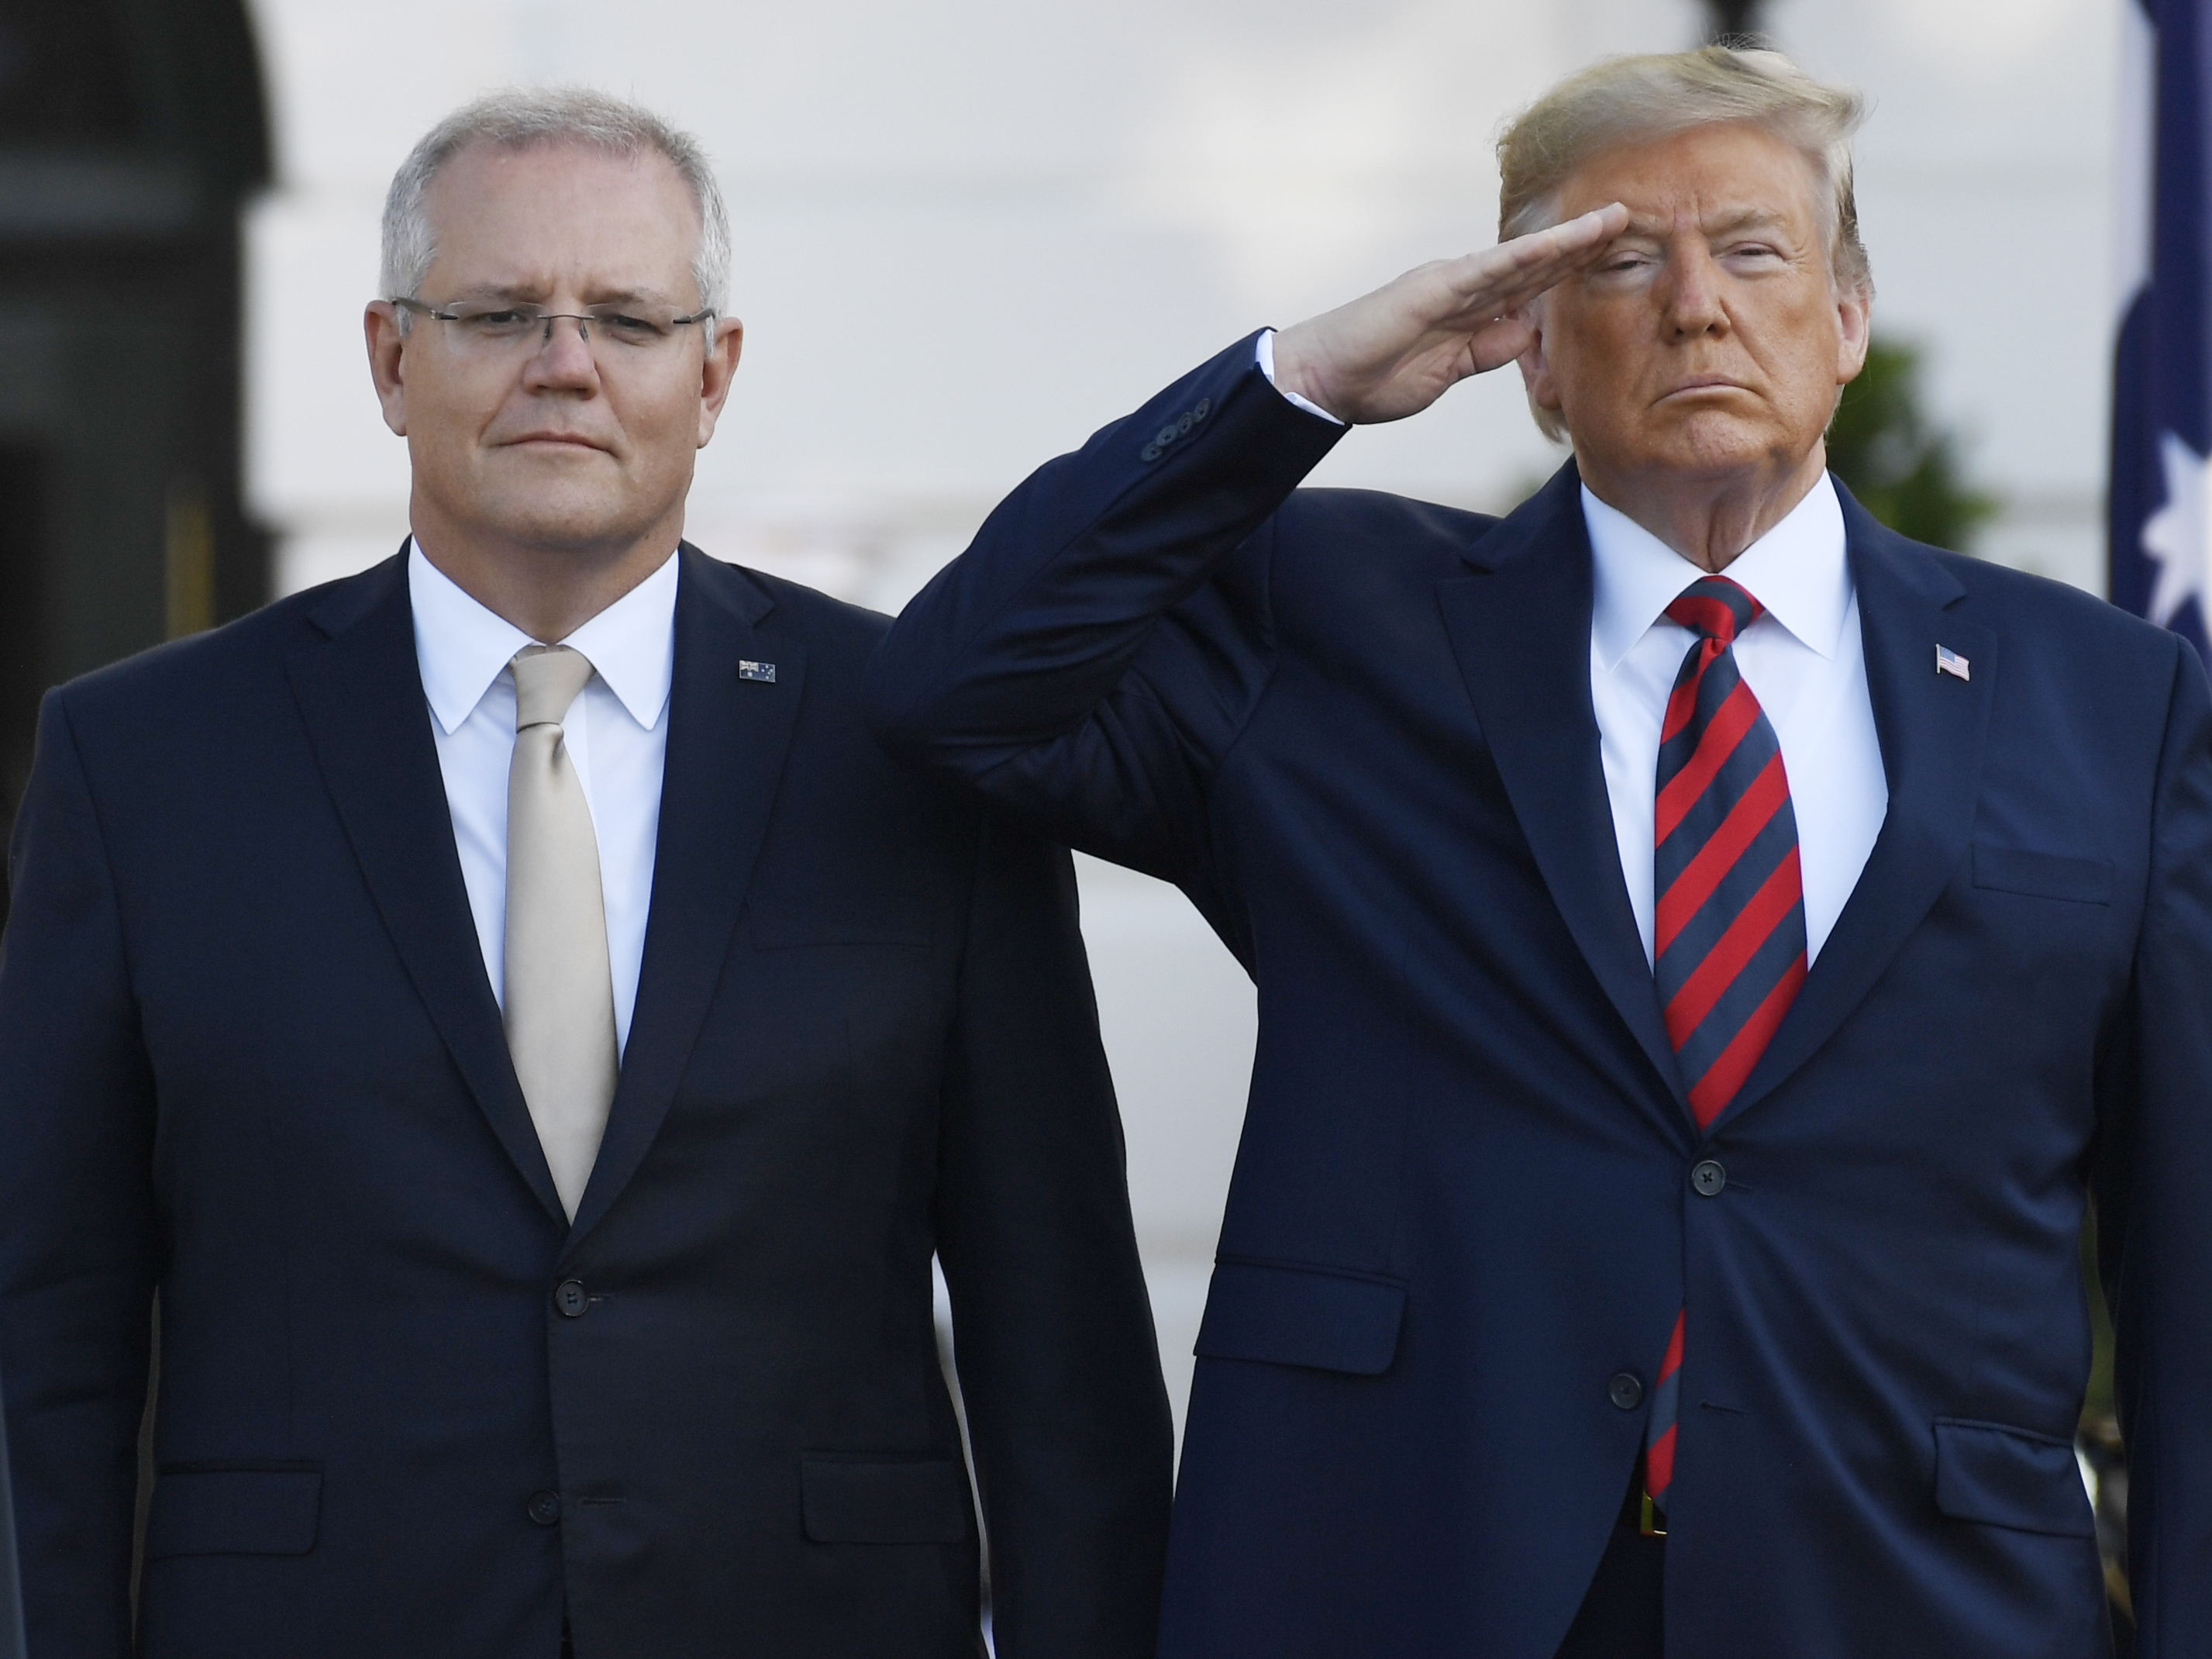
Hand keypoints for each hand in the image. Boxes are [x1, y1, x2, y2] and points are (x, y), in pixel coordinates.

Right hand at [1270, 203, 1629, 423]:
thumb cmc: (1377, 376)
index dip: (1573, 268)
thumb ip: (1490, 350)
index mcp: (1469, 307)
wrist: (1323, 380)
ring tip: (1611, 221)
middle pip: (1535, 263)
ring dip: (1567, 241)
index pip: (1531, 285)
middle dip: (1583, 244)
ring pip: (1520, 259)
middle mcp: (1464, 286)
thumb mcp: (1450, 371)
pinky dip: (1522, 258)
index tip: (1615, 255)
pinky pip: (1486, 271)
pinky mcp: (1431, 289)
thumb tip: (1529, 336)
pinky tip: (1557, 245)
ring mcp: (1449, 283)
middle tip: (1630, 218)